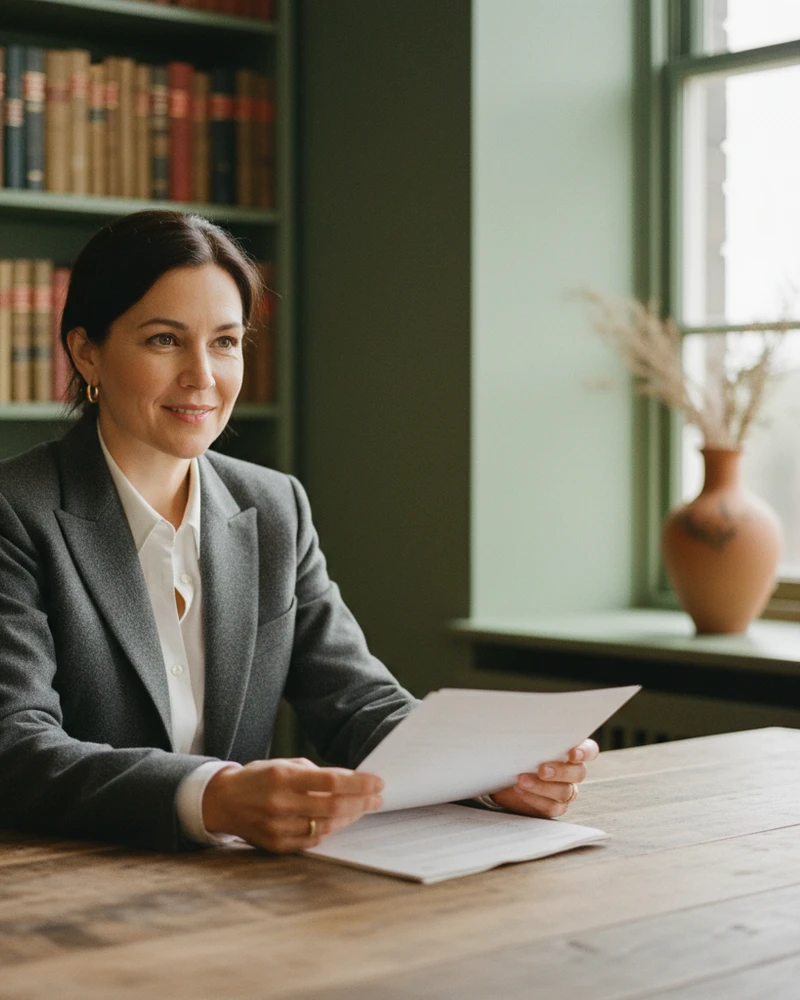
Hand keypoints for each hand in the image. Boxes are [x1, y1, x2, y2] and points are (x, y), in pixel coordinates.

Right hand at [202, 757, 383, 852]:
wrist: (222, 802)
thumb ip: (315, 773)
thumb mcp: (284, 764)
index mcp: (282, 777)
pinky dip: (329, 830)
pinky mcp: (276, 845)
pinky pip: (312, 840)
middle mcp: (280, 804)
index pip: (331, 782)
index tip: (378, 782)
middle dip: (361, 803)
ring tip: (362, 808)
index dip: (359, 783)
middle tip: (377, 798)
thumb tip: (349, 780)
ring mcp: (278, 828)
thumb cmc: (258, 778)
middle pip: (333, 807)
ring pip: (326, 827)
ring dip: (349, 818)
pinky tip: (339, 821)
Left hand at [489, 739, 598, 818]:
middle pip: (578, 773)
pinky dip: (534, 798)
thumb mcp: (524, 739)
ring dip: (542, 786)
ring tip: (521, 780)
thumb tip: (526, 721)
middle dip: (560, 771)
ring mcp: (565, 790)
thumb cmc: (517, 750)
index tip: (572, 753)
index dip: (585, 752)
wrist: (503, 774)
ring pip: (564, 792)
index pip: (589, 750)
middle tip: (541, 769)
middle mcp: (572, 771)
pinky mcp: (553, 807)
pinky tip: (520, 790)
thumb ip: (533, 734)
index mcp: (571, 750)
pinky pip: (551, 807)